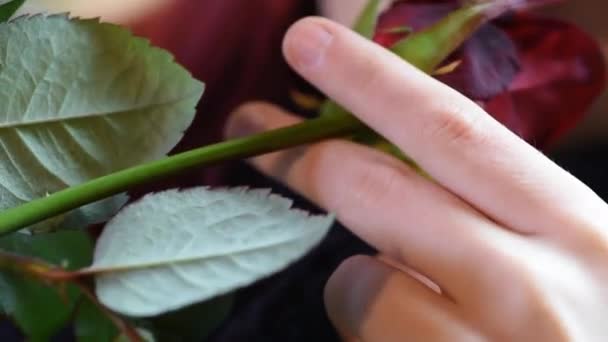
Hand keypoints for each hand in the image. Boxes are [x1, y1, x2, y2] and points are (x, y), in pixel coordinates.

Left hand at [225, 17, 607, 340]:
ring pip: (357, 283)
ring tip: (415, 305)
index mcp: (575, 230)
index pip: (453, 131)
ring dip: (360, 280)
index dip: (372, 80)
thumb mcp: (567, 257)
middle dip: (302, 152)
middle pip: (377, 192)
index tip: (308, 42)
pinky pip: (363, 338)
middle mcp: (529, 289)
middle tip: (252, 124)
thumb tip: (388, 159)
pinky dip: (372, 333)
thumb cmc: (586, 328)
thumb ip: (496, 210)